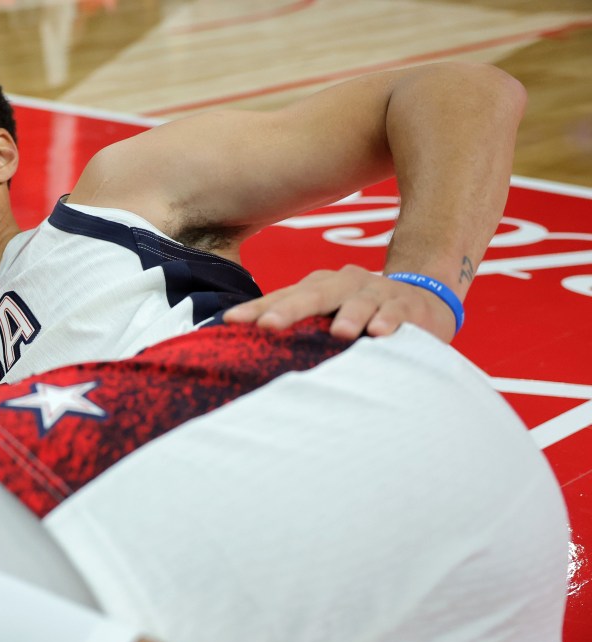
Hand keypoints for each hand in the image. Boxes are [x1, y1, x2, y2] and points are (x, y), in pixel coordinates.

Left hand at [223, 264, 457, 341]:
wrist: (421, 300)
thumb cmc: (359, 315)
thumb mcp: (326, 317)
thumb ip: (297, 329)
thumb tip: (244, 347)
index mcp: (318, 286)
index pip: (283, 297)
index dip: (256, 309)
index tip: (230, 322)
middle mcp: (343, 283)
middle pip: (313, 294)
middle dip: (289, 309)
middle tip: (267, 325)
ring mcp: (375, 291)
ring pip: (358, 301)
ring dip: (348, 316)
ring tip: (337, 333)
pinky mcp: (406, 305)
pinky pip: (396, 312)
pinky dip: (388, 320)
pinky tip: (379, 333)